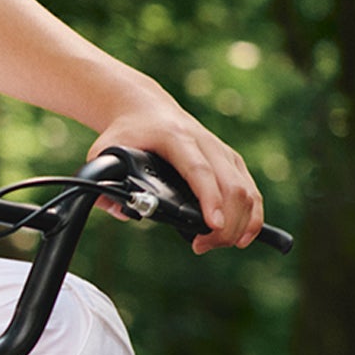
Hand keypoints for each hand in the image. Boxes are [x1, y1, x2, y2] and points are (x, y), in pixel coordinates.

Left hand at [90, 93, 263, 252]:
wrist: (146, 108)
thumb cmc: (126, 133)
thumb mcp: (105, 152)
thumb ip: (102, 181)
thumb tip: (117, 211)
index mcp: (176, 138)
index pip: (199, 171)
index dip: (209, 199)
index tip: (213, 225)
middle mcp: (205, 142)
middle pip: (230, 184)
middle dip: (226, 223)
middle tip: (204, 246)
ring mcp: (220, 150)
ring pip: (245, 187)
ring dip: (240, 222)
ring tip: (221, 244)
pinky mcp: (230, 159)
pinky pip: (249, 187)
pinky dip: (252, 213)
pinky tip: (243, 236)